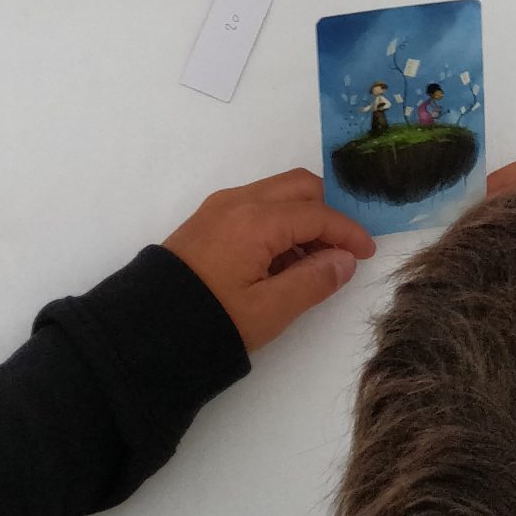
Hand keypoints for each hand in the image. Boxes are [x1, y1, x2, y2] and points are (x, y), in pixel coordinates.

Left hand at [164, 169, 374, 351]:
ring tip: (315, 261)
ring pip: (277, 193)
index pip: (316, 215)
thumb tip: (345, 260)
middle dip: (327, 212)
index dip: (347, 232)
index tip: (368, 253)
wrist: (147, 328)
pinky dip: (280, 221)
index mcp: (256, 220)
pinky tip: (284, 259)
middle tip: (344, 247)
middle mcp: (239, 201)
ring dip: (303, 216)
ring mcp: (220, 207)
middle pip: (298, 187)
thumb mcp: (269, 310)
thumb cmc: (212, 320)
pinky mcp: (208, 219)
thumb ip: (313, 281)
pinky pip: (256, 205)